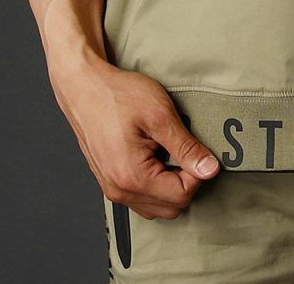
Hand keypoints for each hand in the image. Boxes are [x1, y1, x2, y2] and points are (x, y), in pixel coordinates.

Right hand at [51, 57, 220, 218]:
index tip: (195, 149)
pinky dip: (154, 183)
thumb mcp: (160, 115)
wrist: (84, 86)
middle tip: (181, 148)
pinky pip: (141, 197)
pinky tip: (153, 154)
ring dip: (169, 184)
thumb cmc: (117, 95)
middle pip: (171, 206)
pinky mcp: (109, 181)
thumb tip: (210, 170)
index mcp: (132, 177)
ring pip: (156, 206)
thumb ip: (186, 147)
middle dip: (184, 181)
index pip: (182, 195)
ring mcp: (112, 188)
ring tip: (165, 149)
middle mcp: (119, 190)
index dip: (197, 172)